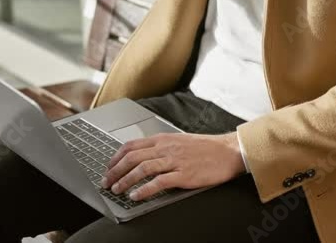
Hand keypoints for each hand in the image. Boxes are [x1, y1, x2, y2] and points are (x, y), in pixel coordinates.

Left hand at [101, 132, 244, 200]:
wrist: (228, 151)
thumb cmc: (206, 148)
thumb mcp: (179, 141)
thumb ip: (161, 147)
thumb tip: (143, 156)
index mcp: (163, 139)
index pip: (132, 145)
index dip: (116, 158)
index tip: (109, 167)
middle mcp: (166, 148)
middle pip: (133, 157)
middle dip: (115, 171)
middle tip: (107, 182)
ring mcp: (175, 161)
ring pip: (142, 169)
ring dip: (126, 180)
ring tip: (117, 190)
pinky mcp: (184, 174)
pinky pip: (159, 182)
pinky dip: (144, 190)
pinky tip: (136, 196)